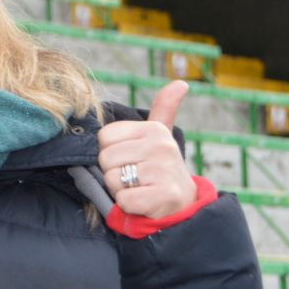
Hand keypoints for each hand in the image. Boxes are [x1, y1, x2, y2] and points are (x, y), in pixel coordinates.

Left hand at [98, 81, 196, 218]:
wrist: (184, 205)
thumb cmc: (161, 168)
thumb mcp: (161, 137)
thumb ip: (164, 108)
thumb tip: (181, 83)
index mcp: (154, 129)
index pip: (104, 137)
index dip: (111, 153)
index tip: (130, 159)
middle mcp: (161, 146)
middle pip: (105, 158)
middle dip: (114, 173)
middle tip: (135, 178)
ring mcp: (163, 171)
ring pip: (112, 180)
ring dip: (120, 190)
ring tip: (140, 188)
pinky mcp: (162, 196)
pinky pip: (123, 200)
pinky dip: (128, 206)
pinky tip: (144, 202)